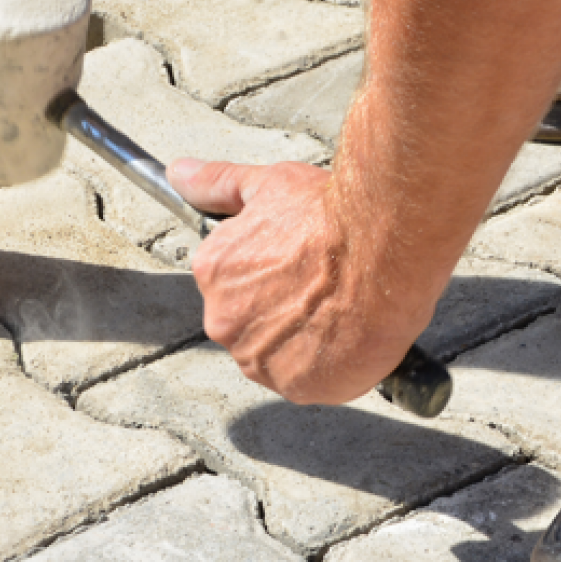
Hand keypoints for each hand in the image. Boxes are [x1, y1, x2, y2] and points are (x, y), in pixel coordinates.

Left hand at [169, 157, 428, 404]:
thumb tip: (180, 174)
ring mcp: (258, 360)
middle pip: (255, 323)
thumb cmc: (331, 217)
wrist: (381, 250)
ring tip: (340, 309)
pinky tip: (349, 336)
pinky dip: (332, 367)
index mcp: (212, 273)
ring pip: (281, 356)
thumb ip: (218, 184)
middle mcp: (223, 321)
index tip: (302, 265)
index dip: (276, 275)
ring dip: (306, 341)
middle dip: (285, 310)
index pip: (235, 284)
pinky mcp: (297, 387)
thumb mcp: (269, 185)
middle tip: (325, 287)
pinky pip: (312, 382)